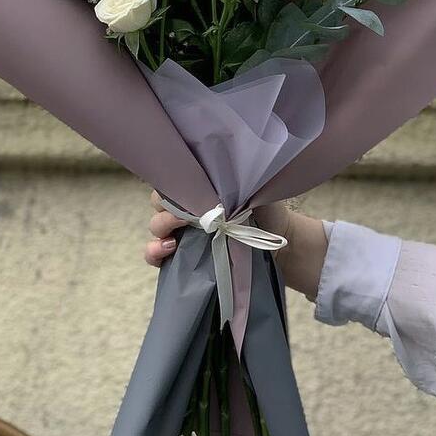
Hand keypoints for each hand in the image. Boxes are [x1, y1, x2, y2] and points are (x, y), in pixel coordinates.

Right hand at [144, 191, 328, 301]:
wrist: (282, 244)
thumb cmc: (267, 210)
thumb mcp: (253, 189)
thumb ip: (235, 182)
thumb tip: (221, 177)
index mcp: (201, 187)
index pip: (174, 178)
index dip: (174, 185)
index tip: (187, 194)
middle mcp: (188, 207)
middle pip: (160, 203)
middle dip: (166, 210)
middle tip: (186, 220)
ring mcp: (183, 233)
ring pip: (155, 229)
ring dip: (158, 233)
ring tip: (171, 242)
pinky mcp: (184, 258)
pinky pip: (157, 256)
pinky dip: (154, 254)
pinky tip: (166, 253)